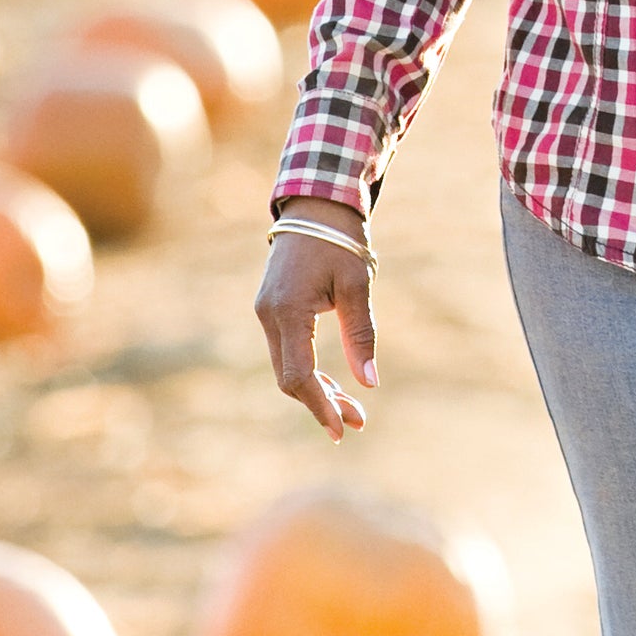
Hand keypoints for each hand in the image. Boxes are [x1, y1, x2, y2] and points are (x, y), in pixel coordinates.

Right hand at [254, 201, 377, 440]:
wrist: (316, 206)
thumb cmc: (341, 241)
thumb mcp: (357, 285)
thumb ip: (360, 335)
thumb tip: (369, 383)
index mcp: (288, 311)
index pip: (298, 374)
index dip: (319, 405)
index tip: (341, 429)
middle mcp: (269, 316)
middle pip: (290, 377)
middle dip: (323, 403)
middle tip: (358, 423)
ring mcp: (266, 313)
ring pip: (287, 367)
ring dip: (317, 390)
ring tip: (352, 411)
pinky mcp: (272, 309)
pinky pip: (287, 351)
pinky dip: (308, 370)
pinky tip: (333, 385)